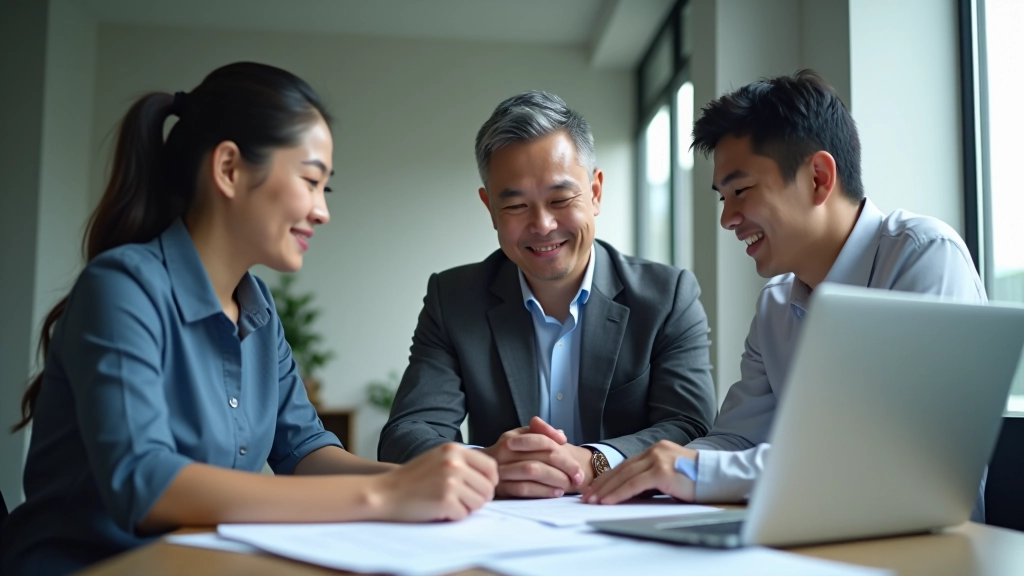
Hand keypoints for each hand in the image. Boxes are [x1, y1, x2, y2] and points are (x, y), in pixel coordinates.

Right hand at [374, 443, 497, 520]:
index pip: (490, 467)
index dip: (490, 482)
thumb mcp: (438, 458)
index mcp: (454, 449)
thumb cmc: (412, 479)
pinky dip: (453, 517)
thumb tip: (493, 479)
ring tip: (446, 504)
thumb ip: (462, 462)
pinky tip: (437, 511)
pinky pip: (464, 515)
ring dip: (466, 508)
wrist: (384, 493)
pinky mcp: (445, 500)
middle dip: (478, 499)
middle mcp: (454, 462)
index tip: (482, 490)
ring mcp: (450, 481)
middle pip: (488, 488)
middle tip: (460, 502)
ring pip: (479, 503)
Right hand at [483, 417, 585, 497]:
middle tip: (579, 476)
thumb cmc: (508, 456)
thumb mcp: (521, 439)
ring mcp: (500, 471)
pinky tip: (556, 493)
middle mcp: (503, 452)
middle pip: (541, 456)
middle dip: (565, 466)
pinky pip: (524, 489)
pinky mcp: (500, 489)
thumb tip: (560, 435)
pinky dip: (543, 491)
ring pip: (533, 471)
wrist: (479, 473)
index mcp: (511, 438)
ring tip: (569, 484)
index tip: (575, 460)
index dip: (561, 449)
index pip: (540, 440)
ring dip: (555, 479)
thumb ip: (540, 433)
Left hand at [582, 441, 696, 504]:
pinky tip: (608, 501)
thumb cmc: (697, 481)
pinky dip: (619, 493)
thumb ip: (652, 478)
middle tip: (587, 496)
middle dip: (602, 483)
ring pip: (625, 476)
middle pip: (622, 469)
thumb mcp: (670, 476)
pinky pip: (634, 484)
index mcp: (657, 450)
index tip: (595, 487)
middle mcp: (655, 451)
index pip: (627, 464)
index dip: (609, 477)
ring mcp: (658, 459)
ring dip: (606, 489)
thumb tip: (630, 492)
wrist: (719, 479)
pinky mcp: (662, 471)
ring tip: (593, 500)